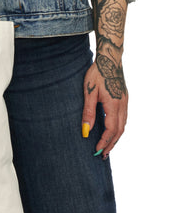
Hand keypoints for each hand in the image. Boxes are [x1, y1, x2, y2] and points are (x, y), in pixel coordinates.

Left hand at [82, 0, 128, 159]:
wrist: (110, 58)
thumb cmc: (96, 73)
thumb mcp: (89, 92)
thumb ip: (88, 112)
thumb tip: (86, 130)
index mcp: (114, 104)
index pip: (111, 130)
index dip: (104, 142)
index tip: (96, 151)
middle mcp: (123, 105)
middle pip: (119, 131)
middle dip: (111, 144)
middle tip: (102, 155)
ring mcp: (125, 101)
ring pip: (123, 125)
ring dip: (115, 137)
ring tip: (107, 147)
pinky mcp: (125, 98)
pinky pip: (124, 118)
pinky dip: (118, 128)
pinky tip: (112, 131)